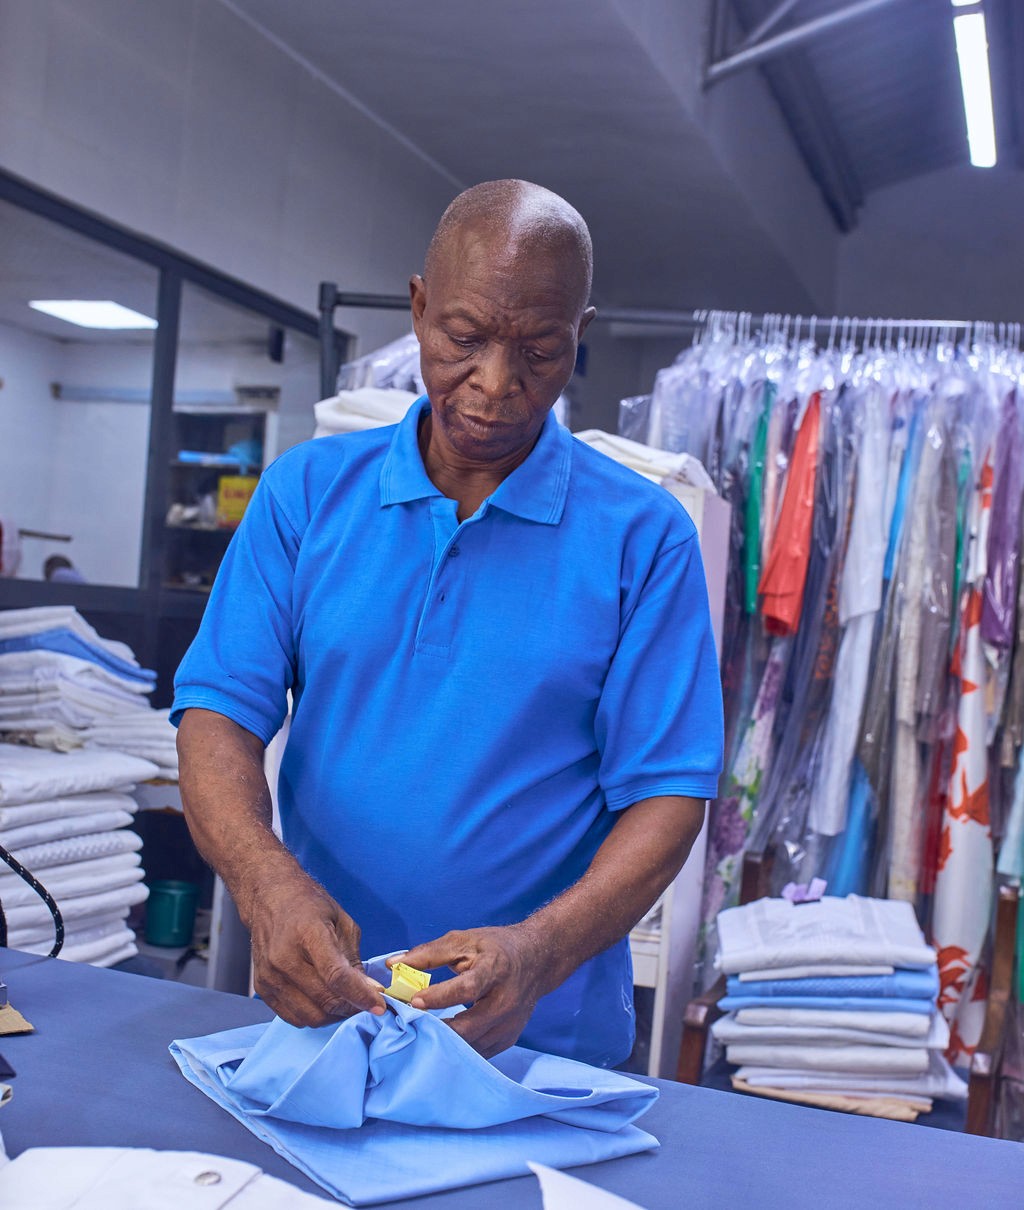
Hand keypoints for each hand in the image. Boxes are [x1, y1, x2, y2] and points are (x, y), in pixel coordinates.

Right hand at [246, 871, 385, 1027]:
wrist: (270, 898)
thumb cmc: (309, 906)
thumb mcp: (342, 922)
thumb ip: (354, 958)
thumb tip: (369, 990)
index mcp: (308, 933)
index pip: (335, 976)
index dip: (360, 995)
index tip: (379, 1006)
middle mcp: (284, 957)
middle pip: (324, 1000)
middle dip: (351, 1007)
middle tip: (365, 1002)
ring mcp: (269, 975)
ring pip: (310, 1016)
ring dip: (333, 1014)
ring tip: (344, 1000)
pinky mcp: (261, 987)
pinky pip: (293, 1017)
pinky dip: (313, 1015)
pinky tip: (323, 1000)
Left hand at [396, 924, 548, 1057]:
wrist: (537, 960)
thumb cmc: (495, 947)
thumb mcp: (464, 940)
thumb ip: (428, 953)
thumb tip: (392, 964)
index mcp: (495, 970)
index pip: (466, 988)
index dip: (438, 997)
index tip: (412, 1002)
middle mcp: (505, 1001)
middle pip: (469, 1027)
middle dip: (436, 1031)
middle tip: (406, 1029)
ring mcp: (509, 1024)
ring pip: (472, 1046)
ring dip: (443, 1045)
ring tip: (416, 1039)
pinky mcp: (508, 1039)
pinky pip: (478, 1053)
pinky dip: (457, 1051)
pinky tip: (437, 1045)